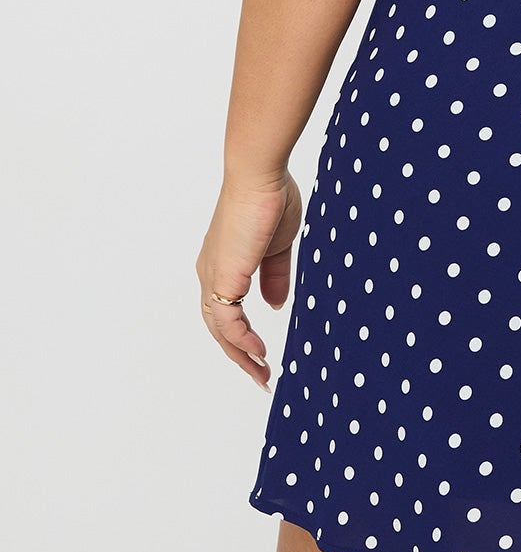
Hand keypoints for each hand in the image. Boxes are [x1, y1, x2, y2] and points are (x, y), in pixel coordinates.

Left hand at [196, 170, 303, 390]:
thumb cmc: (270, 198)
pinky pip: (228, 321)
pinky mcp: (223, 277)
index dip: (242, 335)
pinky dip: (242, 341)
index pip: (227, 310)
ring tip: (262, 374)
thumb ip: (275, 276)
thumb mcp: (278, 246)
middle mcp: (211, 273)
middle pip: (219, 327)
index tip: (262, 353)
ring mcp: (214, 276)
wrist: (259, 176)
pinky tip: (259, 352)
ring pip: (220, 330)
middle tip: (261, 375)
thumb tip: (275, 304)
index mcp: (224, 263)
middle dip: (239, 355)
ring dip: (240, 356)